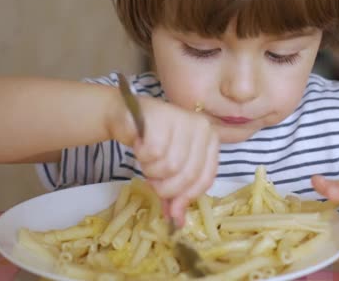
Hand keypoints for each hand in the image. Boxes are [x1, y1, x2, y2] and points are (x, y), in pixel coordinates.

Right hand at [109, 96, 219, 224]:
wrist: (127, 115)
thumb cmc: (153, 142)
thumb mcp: (170, 169)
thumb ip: (176, 194)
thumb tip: (178, 222)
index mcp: (211, 140)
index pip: (205, 178)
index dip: (187, 198)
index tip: (173, 211)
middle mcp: (203, 128)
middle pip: (188, 175)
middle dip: (165, 187)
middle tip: (151, 180)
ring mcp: (184, 121)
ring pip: (170, 167)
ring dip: (152, 171)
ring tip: (146, 160)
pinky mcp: (164, 119)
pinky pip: (154, 154)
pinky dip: (142, 157)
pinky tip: (140, 145)